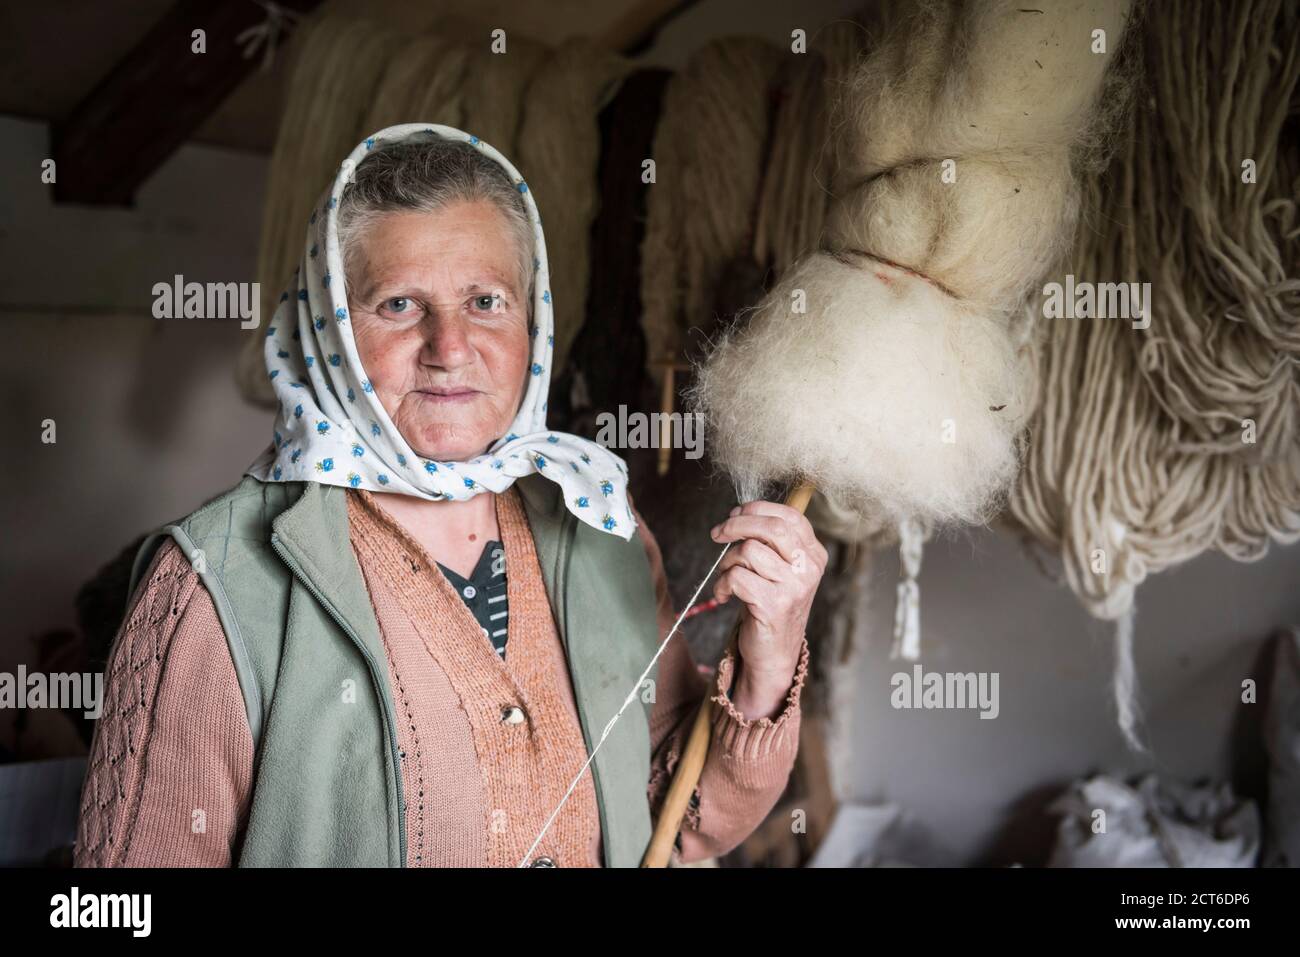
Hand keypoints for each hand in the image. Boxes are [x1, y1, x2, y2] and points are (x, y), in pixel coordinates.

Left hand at [709, 500, 826, 719]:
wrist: (774, 652)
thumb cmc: (769, 603)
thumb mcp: (778, 569)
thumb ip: (769, 541)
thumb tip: (739, 513)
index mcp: (814, 555)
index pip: (790, 517)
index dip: (757, 509)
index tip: (734, 514)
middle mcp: (809, 569)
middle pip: (771, 528)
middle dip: (737, 525)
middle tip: (717, 534)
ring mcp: (794, 588)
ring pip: (749, 551)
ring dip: (727, 562)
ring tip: (727, 577)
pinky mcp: (774, 606)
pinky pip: (737, 577)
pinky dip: (722, 584)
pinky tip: (725, 595)